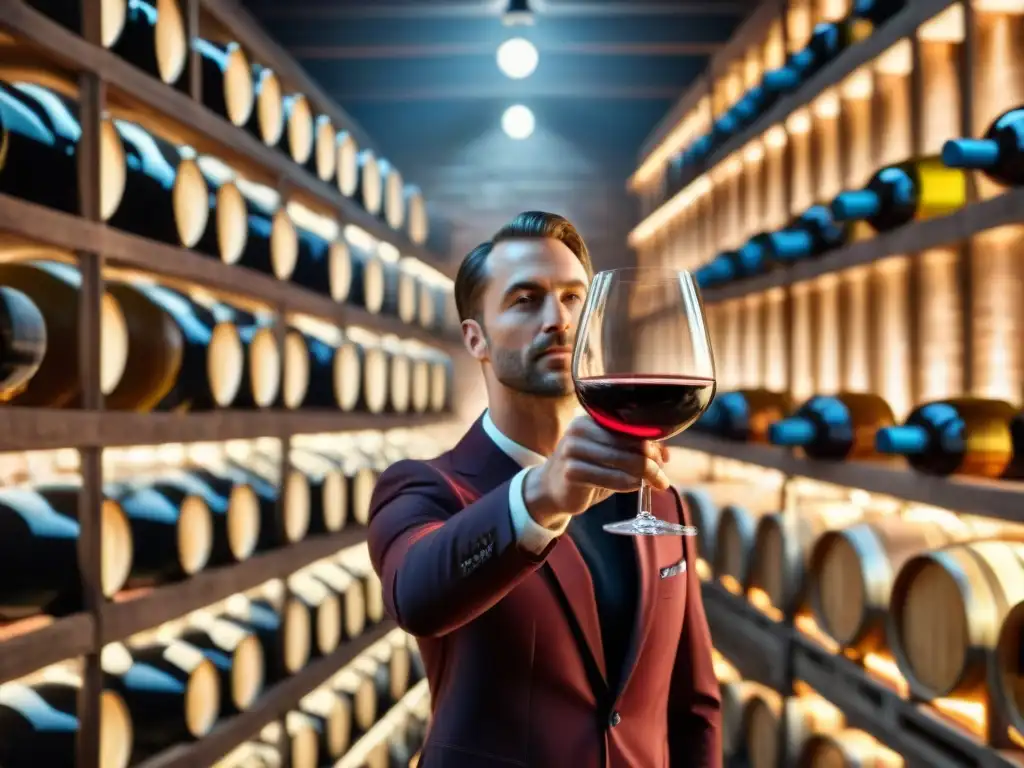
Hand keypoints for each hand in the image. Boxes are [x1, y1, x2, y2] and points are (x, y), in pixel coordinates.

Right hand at [523, 414, 670, 527]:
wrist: (550, 489)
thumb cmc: (585, 469)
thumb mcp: (608, 455)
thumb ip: (633, 450)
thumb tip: (665, 454)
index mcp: (589, 419)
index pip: (629, 427)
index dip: (651, 443)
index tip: (664, 458)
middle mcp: (579, 430)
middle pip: (628, 443)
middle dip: (651, 462)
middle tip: (662, 477)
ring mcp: (573, 450)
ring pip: (623, 461)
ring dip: (645, 475)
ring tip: (656, 484)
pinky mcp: (572, 472)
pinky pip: (611, 478)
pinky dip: (629, 484)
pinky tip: (636, 487)